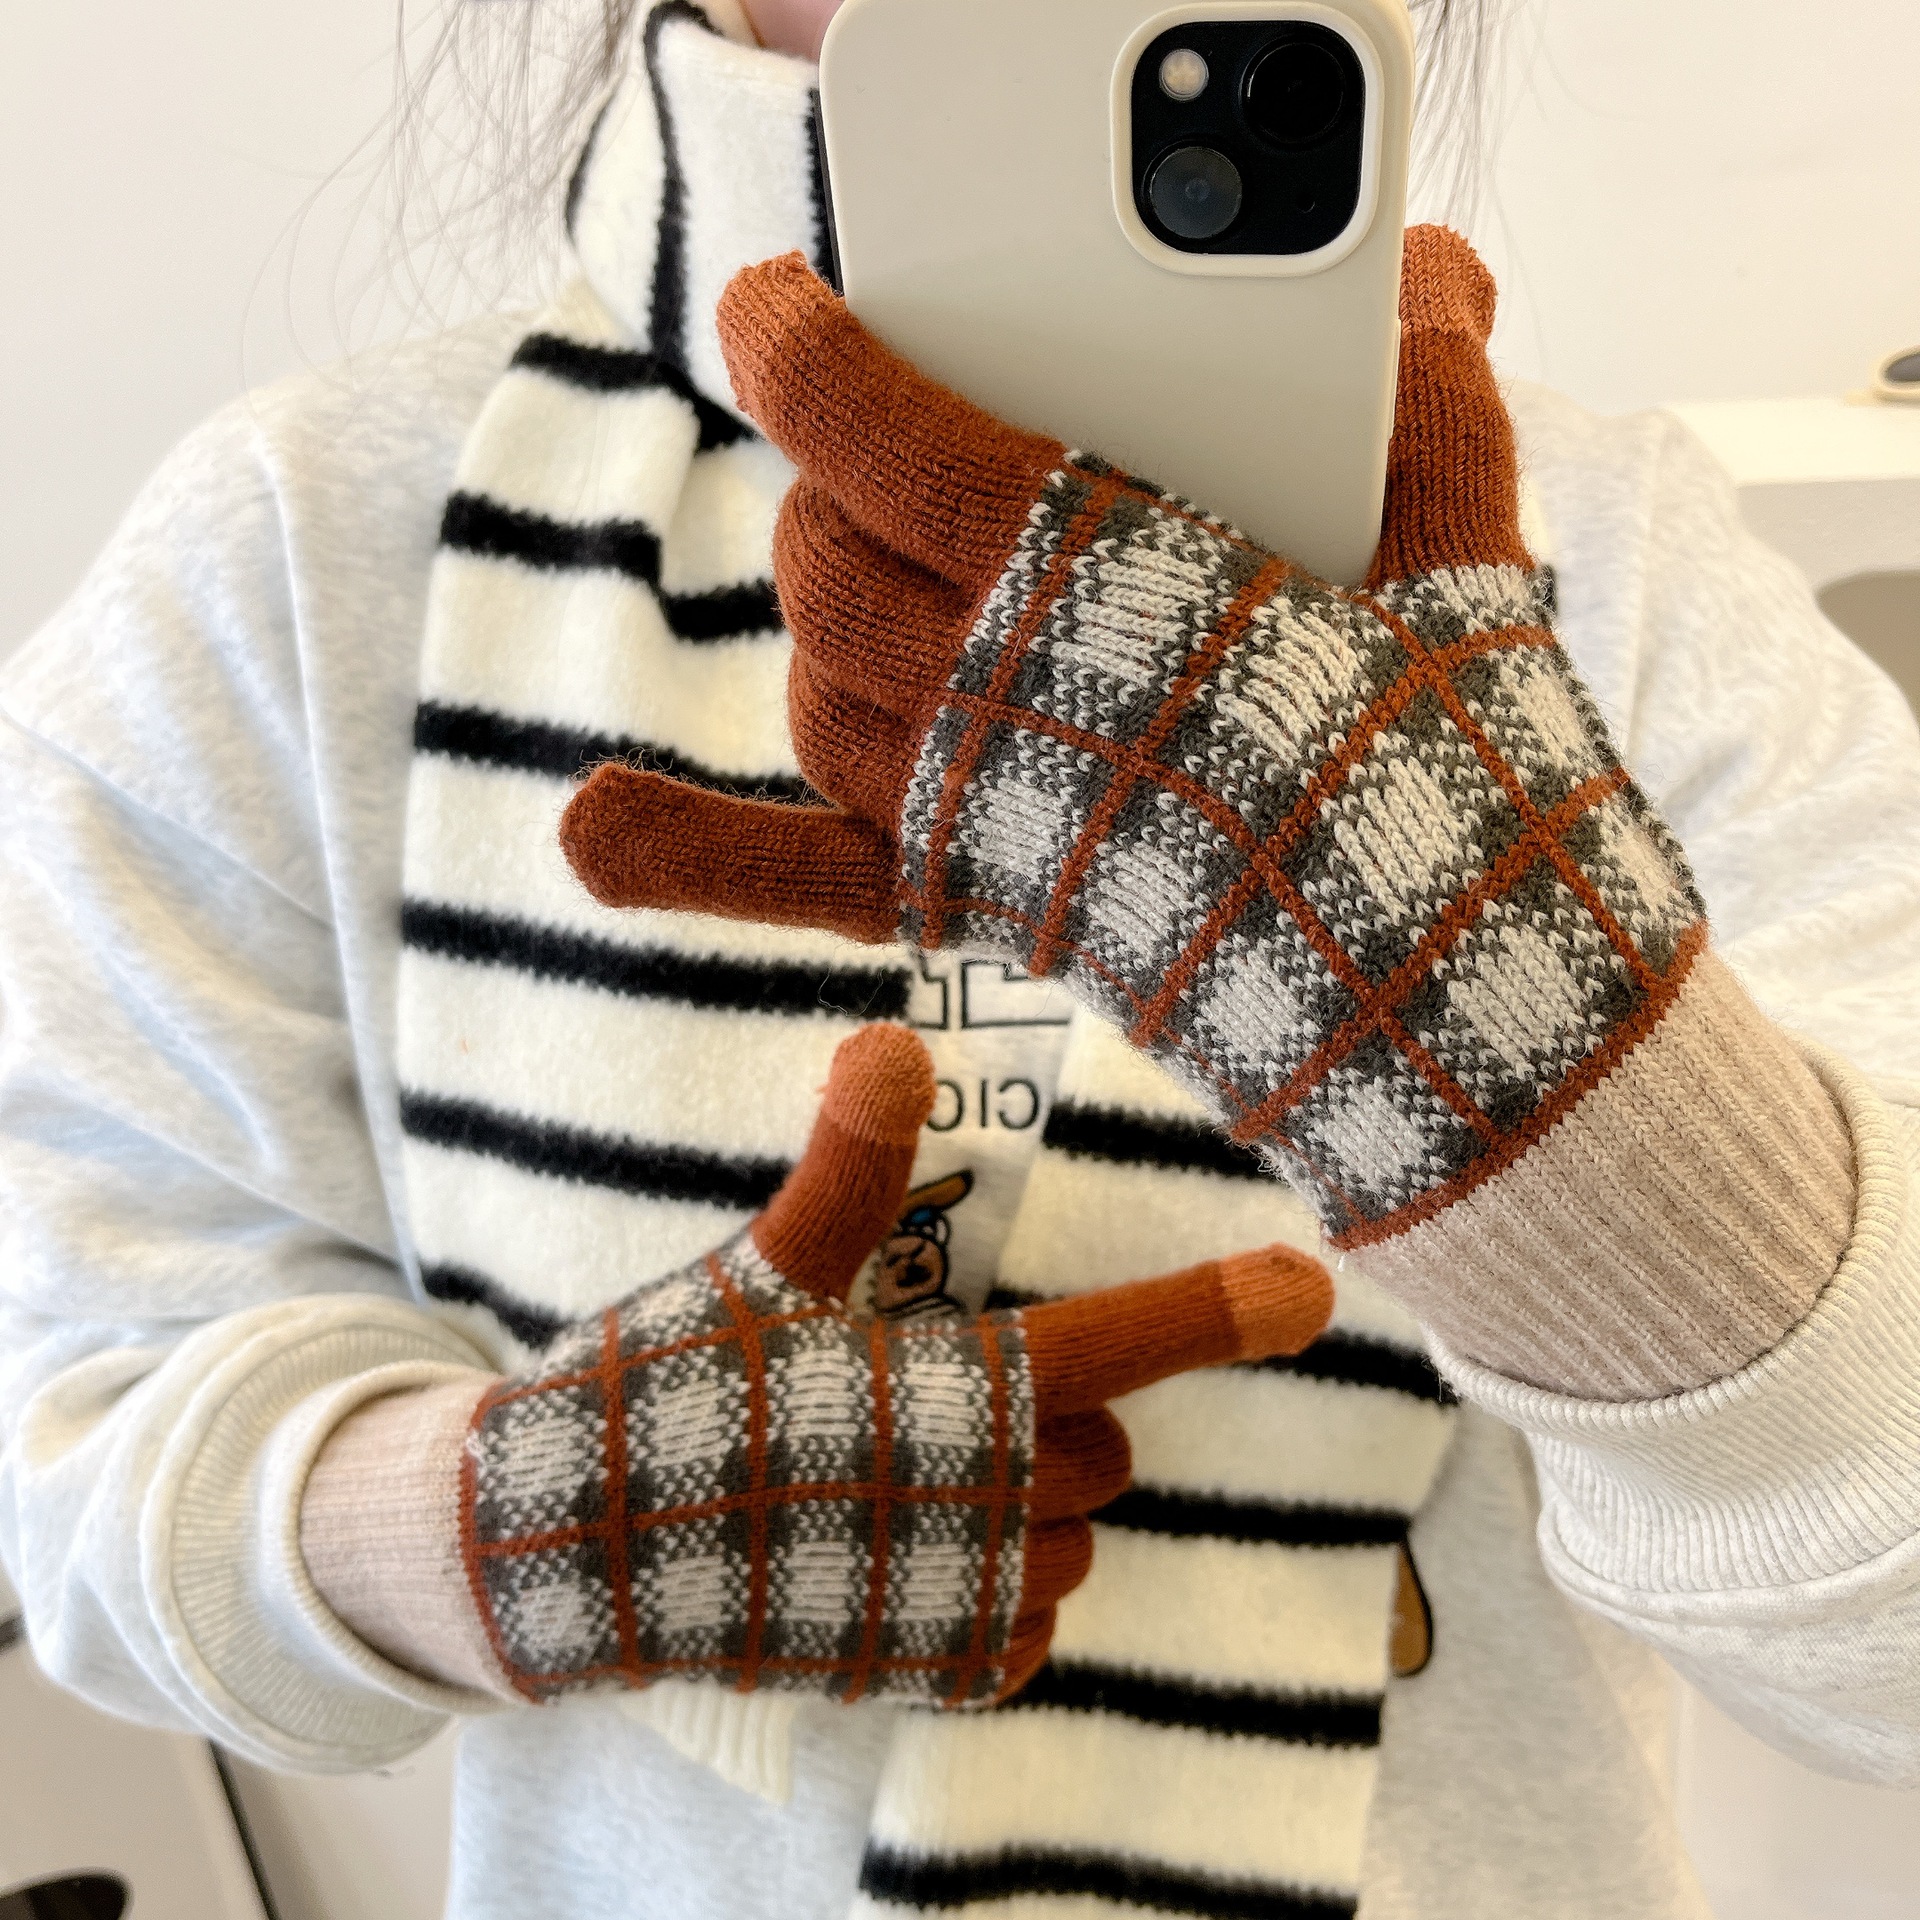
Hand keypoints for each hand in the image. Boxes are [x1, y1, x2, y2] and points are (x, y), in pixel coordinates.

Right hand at [466, 1026, 1331, 1704]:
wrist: (584, 1554)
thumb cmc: (681, 1397)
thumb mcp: (766, 1268)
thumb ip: (848, 1163)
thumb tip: (892, 1039)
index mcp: (976, 1390)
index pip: (1131, 1336)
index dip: (1227, 1308)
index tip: (1316, 1286)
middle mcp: (999, 1502)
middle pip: (1105, 1442)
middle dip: (1059, 1413)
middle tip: (947, 1391)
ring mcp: (970, 1598)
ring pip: (1074, 1537)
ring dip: (1027, 1501)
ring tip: (911, 1475)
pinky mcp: (934, 1666)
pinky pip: (1029, 1628)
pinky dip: (996, 1589)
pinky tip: (912, 1553)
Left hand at [557, 227, 1706, 1256]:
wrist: (1451, 1006)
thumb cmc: (1455, 779)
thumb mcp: (1462, 564)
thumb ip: (1428, 404)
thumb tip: (1427, 274)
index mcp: (1109, 594)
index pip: (888, 441)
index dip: (810, 354)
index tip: (775, 302)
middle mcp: (1006, 708)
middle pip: (828, 566)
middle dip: (833, 484)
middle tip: (885, 447)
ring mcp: (977, 820)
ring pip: (813, 690)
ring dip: (821, 617)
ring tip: (883, 566)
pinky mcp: (979, 909)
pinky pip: (801, 879)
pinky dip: (690, 855)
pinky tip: (594, 828)